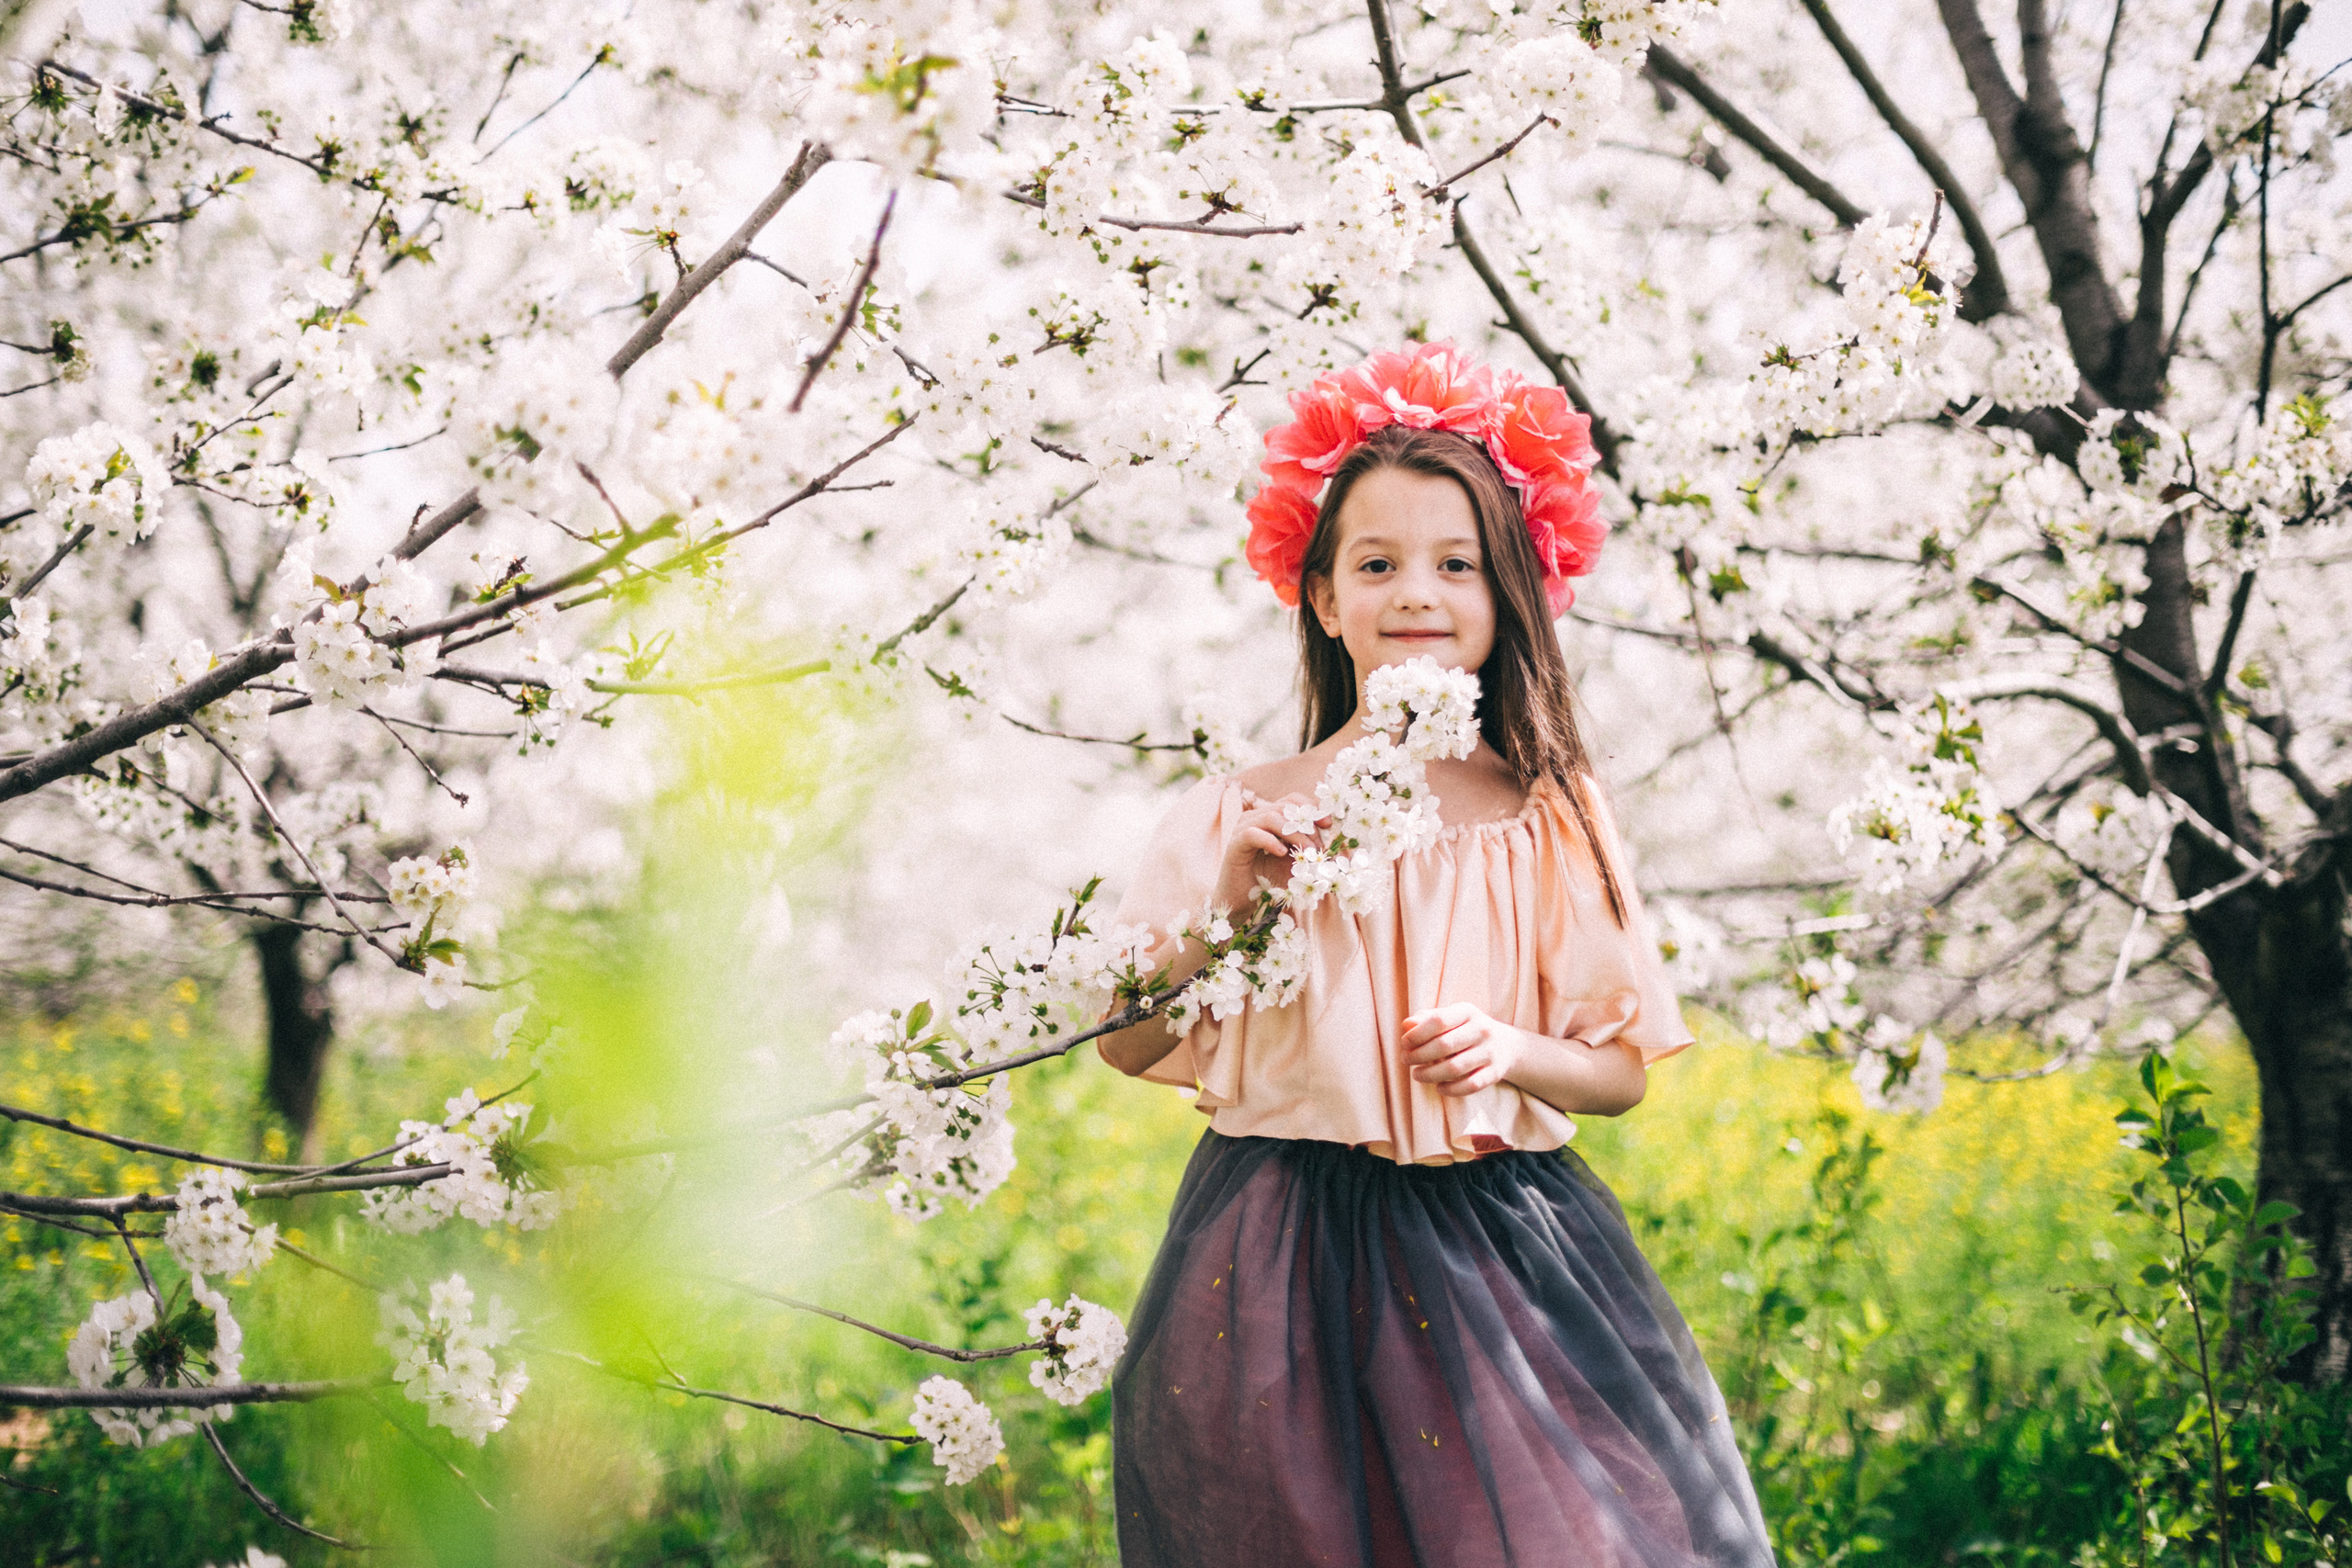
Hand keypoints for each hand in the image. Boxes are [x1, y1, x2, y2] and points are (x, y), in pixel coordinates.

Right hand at [1213, 792, 1324, 911]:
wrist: (1242, 900)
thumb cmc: (1269, 881)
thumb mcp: (1295, 863)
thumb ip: (1308, 850)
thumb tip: (1329, 844)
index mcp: (1269, 817)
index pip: (1292, 800)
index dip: (1311, 809)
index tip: (1328, 825)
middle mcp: (1255, 818)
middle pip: (1285, 807)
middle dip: (1306, 826)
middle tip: (1317, 848)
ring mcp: (1242, 828)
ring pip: (1271, 817)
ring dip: (1294, 834)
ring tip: (1306, 852)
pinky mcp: (1234, 844)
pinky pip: (1252, 834)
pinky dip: (1270, 841)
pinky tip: (1282, 853)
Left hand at [1400, 1004, 1523, 1096]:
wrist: (1506, 1045)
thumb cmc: (1466, 1030)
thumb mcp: (1450, 1018)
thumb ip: (1426, 1019)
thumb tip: (1406, 1025)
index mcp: (1467, 1012)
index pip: (1439, 1021)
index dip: (1418, 1034)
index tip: (1404, 1044)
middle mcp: (1482, 1029)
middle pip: (1445, 1045)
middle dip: (1420, 1055)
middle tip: (1406, 1060)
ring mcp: (1490, 1052)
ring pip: (1455, 1068)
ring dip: (1431, 1074)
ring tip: (1417, 1075)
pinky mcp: (1496, 1072)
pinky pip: (1471, 1085)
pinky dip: (1452, 1089)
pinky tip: (1439, 1088)